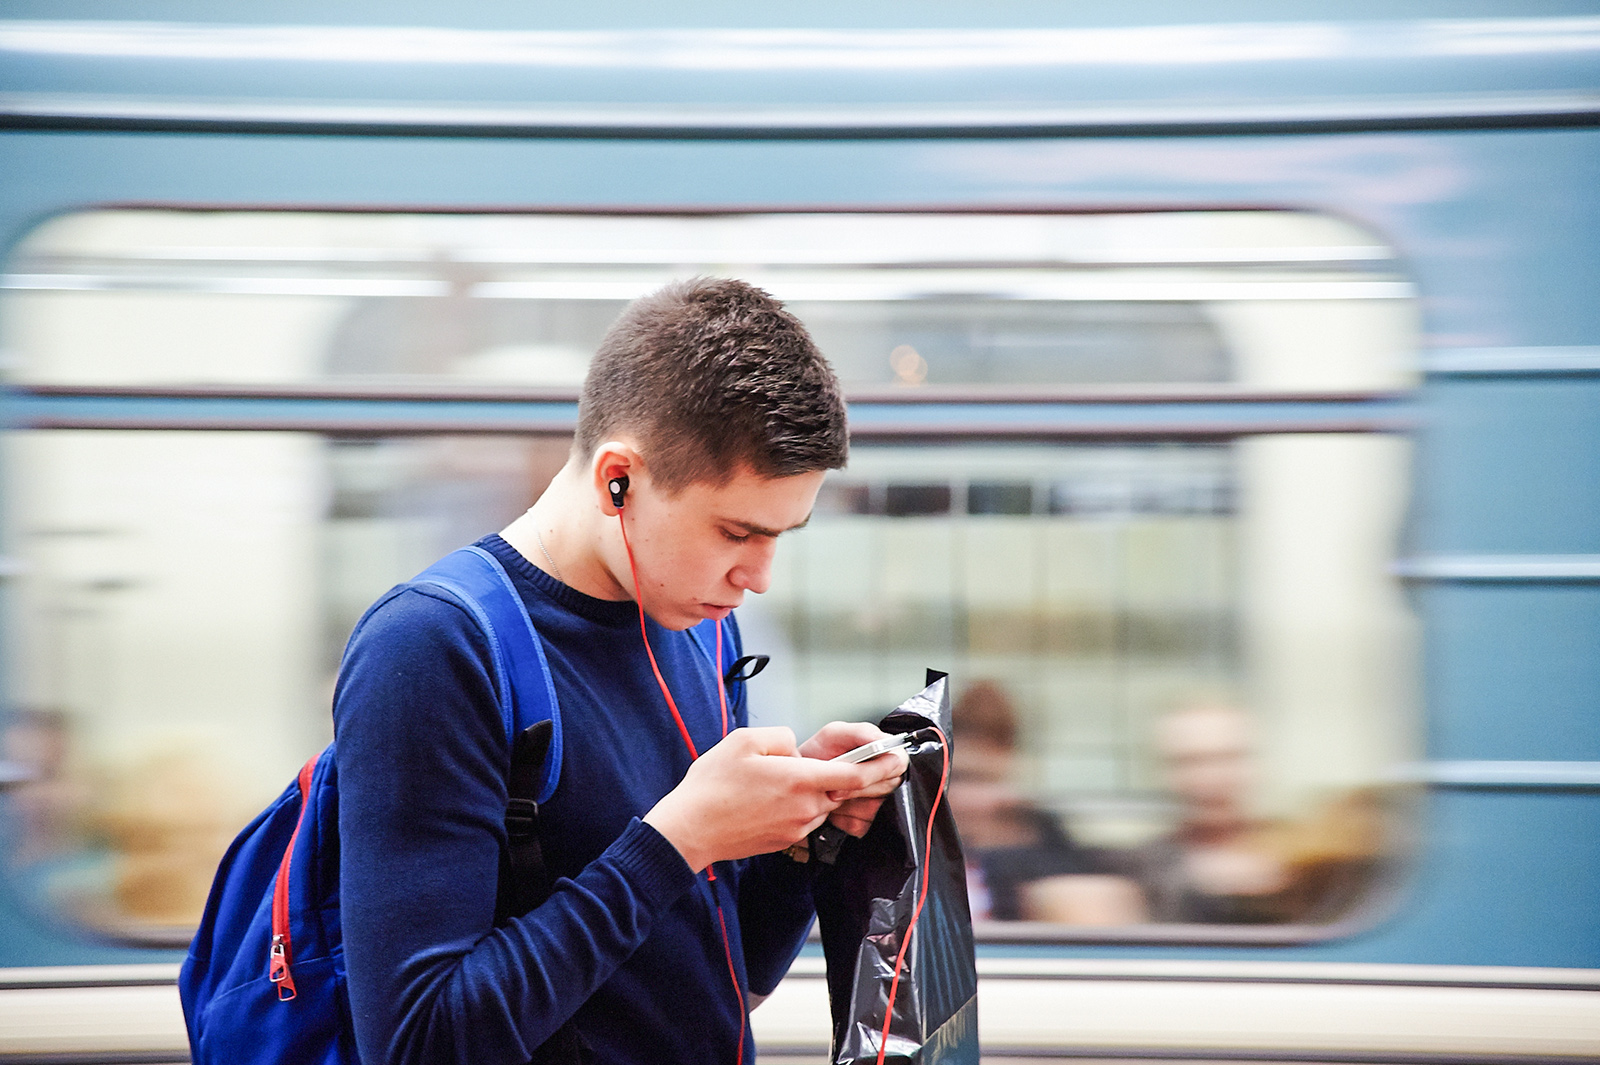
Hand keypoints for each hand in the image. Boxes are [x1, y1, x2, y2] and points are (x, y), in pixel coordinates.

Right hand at [642, 727, 889, 871]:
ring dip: (822, 792)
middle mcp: (805, 807)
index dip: (880, 766)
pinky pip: (806, 818)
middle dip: (858, 779)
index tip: (898, 759)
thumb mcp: (744, 741)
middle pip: (843, 791)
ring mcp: (797, 828)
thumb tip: (795, 750)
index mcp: (800, 780)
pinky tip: (775, 798)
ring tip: (789, 780)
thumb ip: (780, 738)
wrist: (689, 831)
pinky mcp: (786, 840)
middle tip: (871, 767)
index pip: (853, 774)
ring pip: (823, 804)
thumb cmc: (712, 784)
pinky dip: (803, 806)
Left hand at [798, 722, 909, 837]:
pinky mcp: (866, 821)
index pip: (898, 763)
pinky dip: (843, 818)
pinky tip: (833, 808)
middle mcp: (885, 778)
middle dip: (857, 788)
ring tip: (832, 794)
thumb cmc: (817, 755)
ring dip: (848, 804)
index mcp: (883, 754)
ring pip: (875, 809)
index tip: (854, 772)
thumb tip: (883, 742)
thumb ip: (862, 733)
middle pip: (888, 789)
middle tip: (834, 786)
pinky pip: (863, 825)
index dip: (878, 770)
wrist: (797, 780)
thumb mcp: (834, 734)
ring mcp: (877, 802)